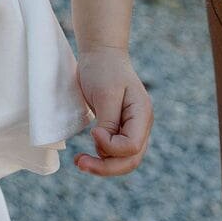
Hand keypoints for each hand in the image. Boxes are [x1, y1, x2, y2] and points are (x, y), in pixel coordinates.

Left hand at [74, 47, 152, 175]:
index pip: (132, 146)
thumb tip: (104, 146)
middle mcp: (141, 125)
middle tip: (80, 163)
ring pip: (123, 160)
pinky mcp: (120, 129)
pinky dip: (101, 156)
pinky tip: (86, 154)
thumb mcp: (105, 94)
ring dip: (102, 165)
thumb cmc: (103, 69)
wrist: (101, 53)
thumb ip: (108, 123)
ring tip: (80, 161)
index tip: (92, 132)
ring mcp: (132, 128)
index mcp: (142, 114)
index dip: (111, 146)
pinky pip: (114, 151)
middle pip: (130, 160)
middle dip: (106, 167)